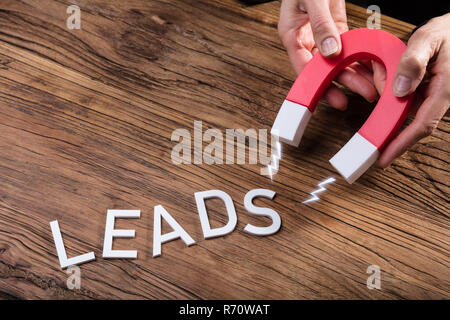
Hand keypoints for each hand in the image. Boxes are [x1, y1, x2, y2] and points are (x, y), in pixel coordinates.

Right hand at [278, 0, 377, 109]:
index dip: (319, 85)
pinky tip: (368, 66)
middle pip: (322, 68)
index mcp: (291, 35)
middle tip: (361, 94)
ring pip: (335, 61)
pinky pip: (346, 47)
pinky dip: (356, 57)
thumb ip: (320, 24)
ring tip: (369, 86)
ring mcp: (320, 35)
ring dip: (353, 73)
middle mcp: (305, 38)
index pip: (303, 67)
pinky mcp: (334, 28)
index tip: (334, 97)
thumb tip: (330, 52)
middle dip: (342, 83)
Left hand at [372, 13, 449, 166]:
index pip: (422, 126)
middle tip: (371, 93)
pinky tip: (383, 74)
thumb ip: (413, 62)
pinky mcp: (427, 94)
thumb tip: (398, 90)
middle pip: (406, 119)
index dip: (401, 144)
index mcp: (445, 90)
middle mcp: (440, 98)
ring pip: (401, 108)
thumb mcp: (428, 39)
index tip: (384, 158)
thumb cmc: (447, 32)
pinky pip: (404, 99)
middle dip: (385, 112)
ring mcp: (434, 97)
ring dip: (387, 97)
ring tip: (379, 68)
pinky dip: (390, 89)